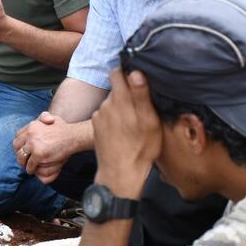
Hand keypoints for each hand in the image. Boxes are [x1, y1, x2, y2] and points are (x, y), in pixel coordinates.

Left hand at [13, 112, 74, 182]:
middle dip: (18, 152)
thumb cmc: (63, 128)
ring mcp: (33, 144)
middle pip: (16, 145)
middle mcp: (30, 134)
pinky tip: (32, 170)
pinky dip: (30, 168)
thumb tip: (44, 119)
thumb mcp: (52, 118)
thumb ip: (44, 117)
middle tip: (22, 158)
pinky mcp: (38, 155)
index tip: (22, 148)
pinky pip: (30, 164)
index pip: (18, 135)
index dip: (19, 143)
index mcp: (32, 125)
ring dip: (22, 162)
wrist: (73, 137)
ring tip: (26, 166)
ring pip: (21, 156)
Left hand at [92, 69, 161, 198]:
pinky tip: (123, 129)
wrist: (120, 173)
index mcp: (121, 100)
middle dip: (126, 92)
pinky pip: (106, 114)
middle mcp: (106, 105)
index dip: (126, 71)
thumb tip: (135, 72)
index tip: (136, 77)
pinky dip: (113, 118)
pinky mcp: (95, 126)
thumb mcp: (149, 122)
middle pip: (115, 88)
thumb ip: (141, 95)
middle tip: (140, 106)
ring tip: (133, 121)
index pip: (117, 73)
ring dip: (120, 106)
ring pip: (111, 102)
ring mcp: (99, 115)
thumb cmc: (141, 148)